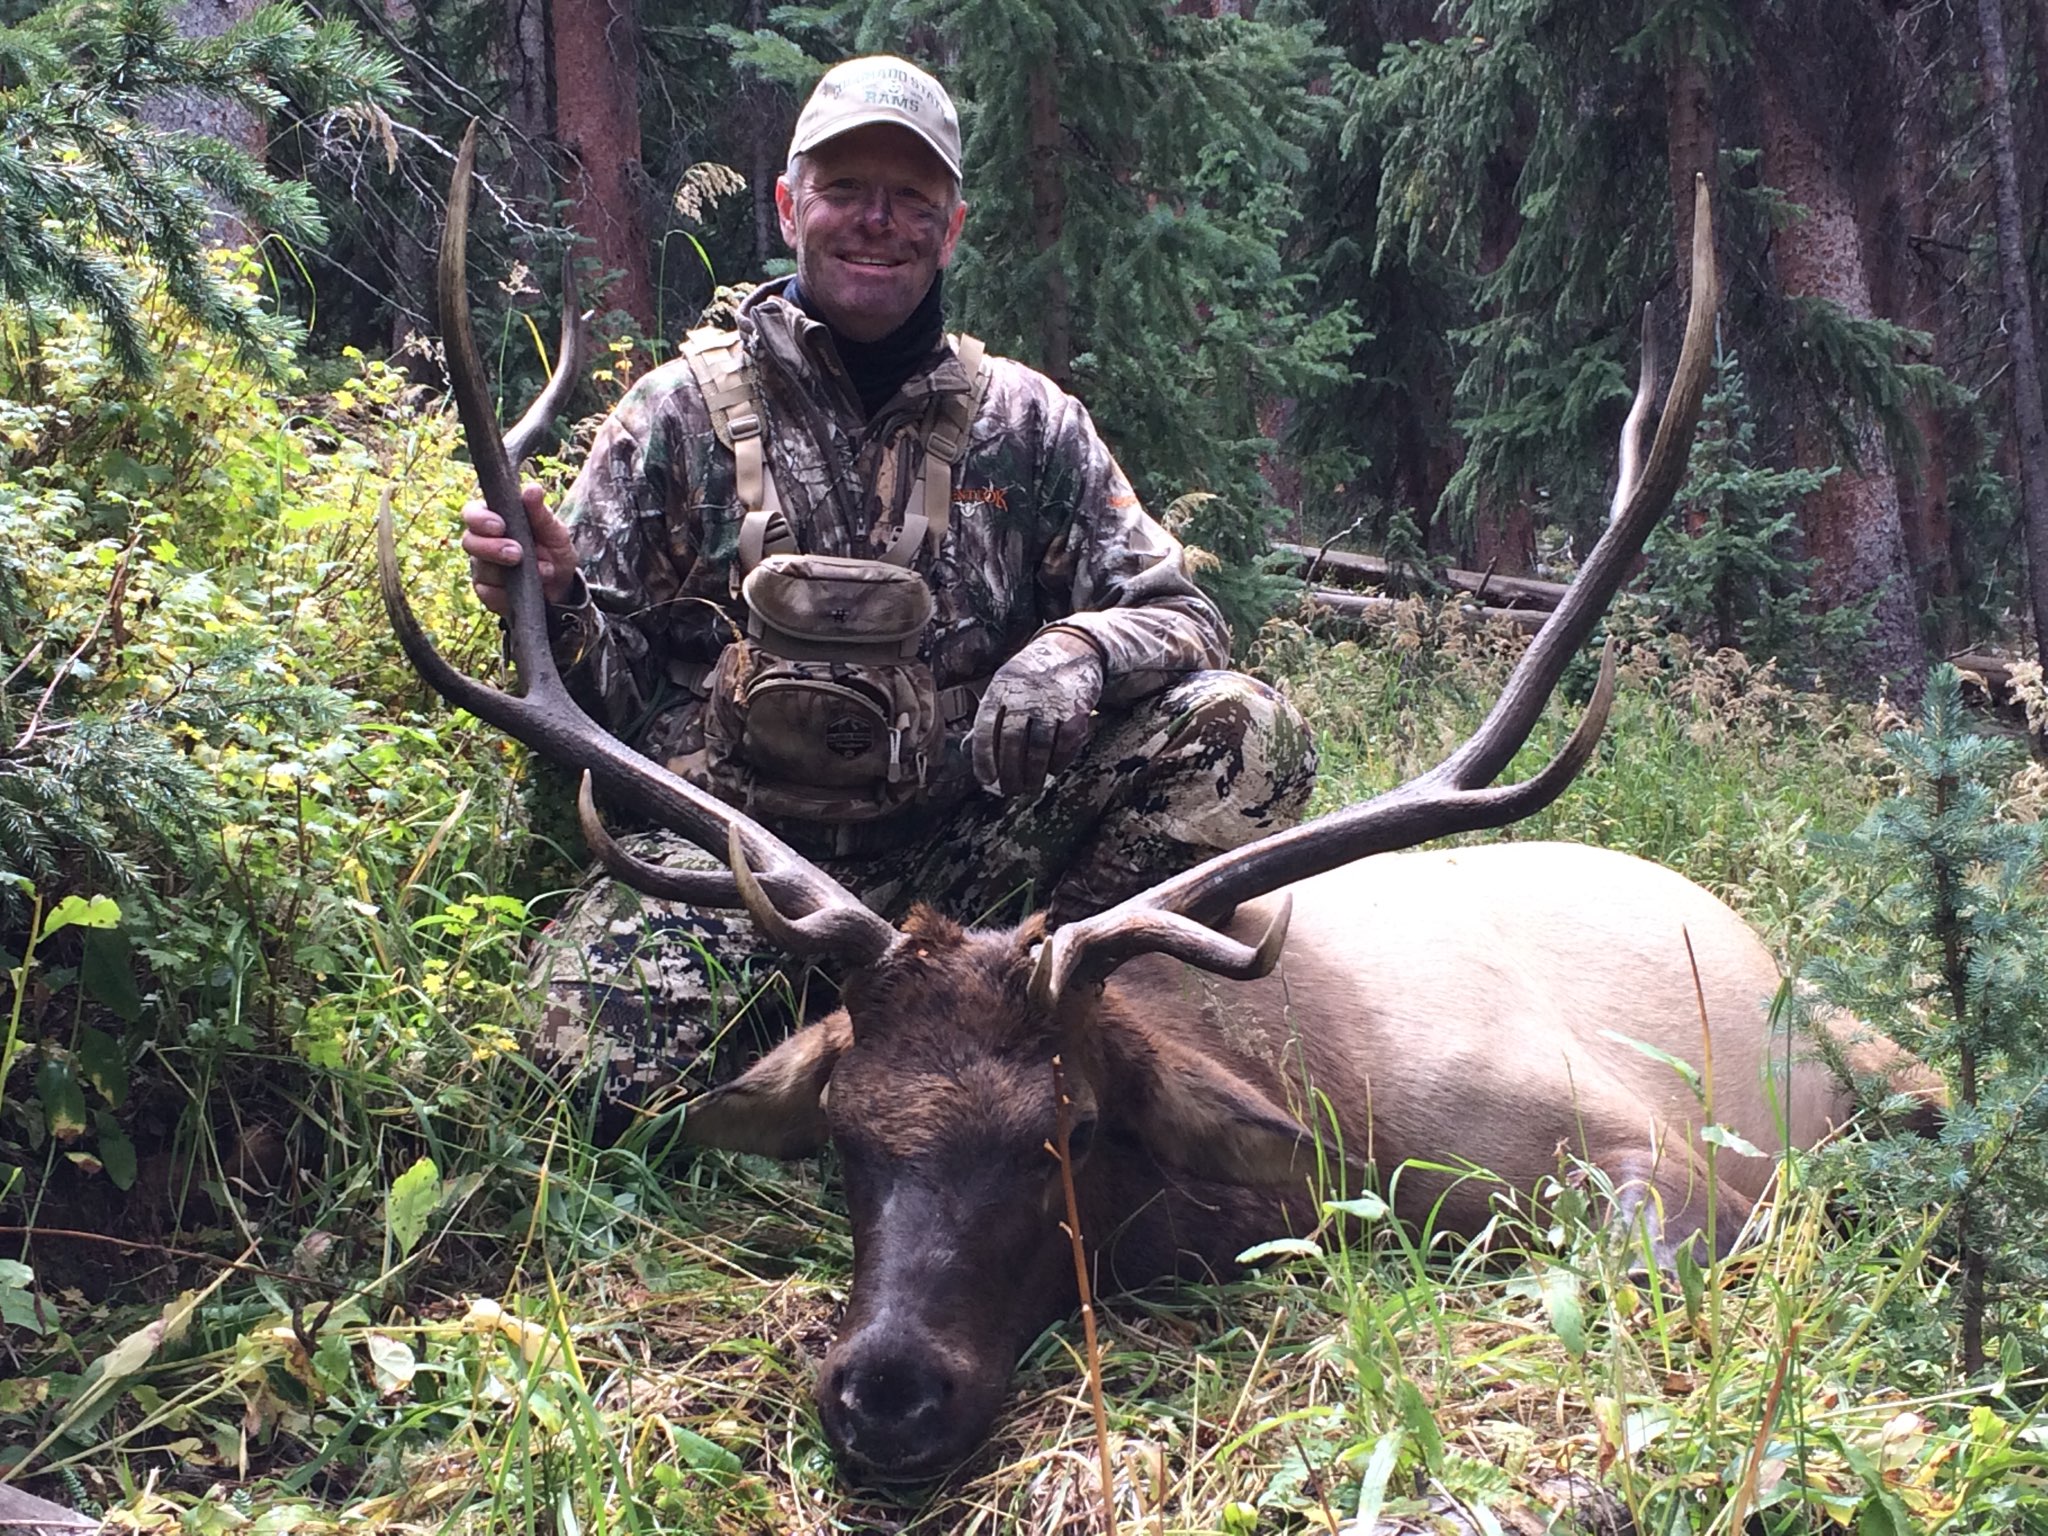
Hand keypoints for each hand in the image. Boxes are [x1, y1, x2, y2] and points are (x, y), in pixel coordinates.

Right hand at [460, 484, 576, 614]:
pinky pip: (489, 594)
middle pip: (469, 542)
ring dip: (510, 573)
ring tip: (542, 571)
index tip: (500, 526)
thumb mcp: (555, 531)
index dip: (480, 519)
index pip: (472, 513)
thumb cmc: (554, 550)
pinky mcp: (487, 593)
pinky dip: (511, 592)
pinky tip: (528, 589)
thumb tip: (532, 489)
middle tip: (517, 553)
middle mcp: (482, 542)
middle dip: (492, 548)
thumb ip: (541, 513)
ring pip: (481, 569)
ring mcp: (482, 568)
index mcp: (494, 519)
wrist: (563, 586)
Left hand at [970, 629, 1105, 796]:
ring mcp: (1052, 702)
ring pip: (1039, 746)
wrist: (1072, 648)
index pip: (986, 728)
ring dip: (1034, 773)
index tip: (986, 780)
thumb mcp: (1003, 687)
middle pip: (1013, 741)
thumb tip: (966, 751)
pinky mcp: (1076, 709)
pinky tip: (1053, 770)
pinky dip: (1058, 761)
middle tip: (1010, 791)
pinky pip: (1065, 743)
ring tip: (1030, 787)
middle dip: (1010, 772)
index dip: (983, 757)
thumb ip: (987, 717)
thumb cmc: (1030, 676)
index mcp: (1001, 689)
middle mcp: (1025, 695)